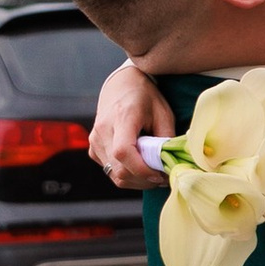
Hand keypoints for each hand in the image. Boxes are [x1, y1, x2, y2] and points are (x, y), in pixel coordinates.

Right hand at [90, 59, 174, 189]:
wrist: (121, 84)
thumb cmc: (144, 97)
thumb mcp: (163, 114)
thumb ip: (166, 140)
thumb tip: (170, 166)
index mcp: (121, 118)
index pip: (123, 152)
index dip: (142, 170)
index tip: (160, 175)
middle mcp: (103, 131)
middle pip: (119, 170)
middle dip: (143, 180)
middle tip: (162, 177)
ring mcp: (95, 141)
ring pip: (114, 175)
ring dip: (136, 180)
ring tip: (153, 172)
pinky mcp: (93, 149)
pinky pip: (110, 171)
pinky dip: (127, 175)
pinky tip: (139, 165)